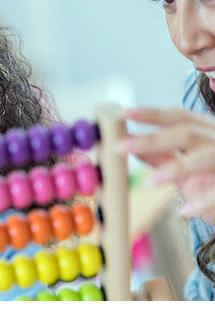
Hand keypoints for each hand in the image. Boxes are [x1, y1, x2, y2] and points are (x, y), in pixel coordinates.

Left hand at [121, 107, 214, 222]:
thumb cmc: (210, 183)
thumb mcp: (184, 168)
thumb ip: (162, 156)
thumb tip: (133, 145)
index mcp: (206, 132)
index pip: (179, 117)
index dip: (153, 114)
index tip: (124, 112)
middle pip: (187, 133)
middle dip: (153, 140)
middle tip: (120, 146)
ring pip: (204, 157)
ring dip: (177, 168)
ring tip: (150, 181)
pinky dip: (202, 201)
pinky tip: (184, 211)